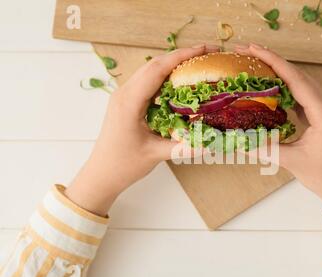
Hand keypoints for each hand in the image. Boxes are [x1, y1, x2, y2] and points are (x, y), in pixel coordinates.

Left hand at [65, 45, 218, 215]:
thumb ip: (184, 147)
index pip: (157, 69)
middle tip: (206, 53)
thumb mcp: (156, 155)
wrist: (101, 174)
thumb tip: (212, 143)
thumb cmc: (123, 165)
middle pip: (154, 64)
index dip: (182, 56)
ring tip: (197, 64)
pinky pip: (147, 81)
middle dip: (180, 55)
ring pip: (150, 70)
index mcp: (129, 102)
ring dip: (172, 64)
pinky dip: (165, 77)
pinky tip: (180, 82)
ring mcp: (123, 96)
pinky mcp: (125, 102)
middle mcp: (124, 93)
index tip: (203, 49)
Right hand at [236, 44, 321, 212]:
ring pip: (302, 82)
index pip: (295, 79)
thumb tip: (236, 140)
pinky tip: (273, 86)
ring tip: (256, 65)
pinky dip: (288, 87)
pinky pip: (306, 94)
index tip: (253, 49)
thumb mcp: (292, 161)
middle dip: (272, 62)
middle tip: (247, 53)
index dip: (273, 61)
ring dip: (280, 73)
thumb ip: (263, 147)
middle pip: (298, 75)